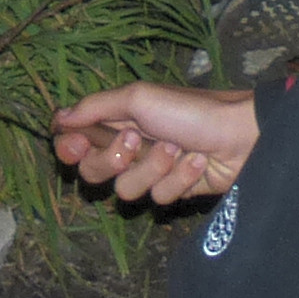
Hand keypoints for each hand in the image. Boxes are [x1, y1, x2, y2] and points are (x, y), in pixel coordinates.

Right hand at [54, 82, 260, 207]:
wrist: (241, 135)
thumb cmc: (190, 110)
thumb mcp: (139, 97)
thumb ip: (95, 107)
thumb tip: (57, 118)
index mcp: (116, 121)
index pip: (74, 142)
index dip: (70, 149)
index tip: (76, 145)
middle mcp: (128, 148)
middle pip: (92, 173)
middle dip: (113, 160)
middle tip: (136, 142)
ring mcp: (151, 172)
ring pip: (127, 190)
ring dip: (154, 169)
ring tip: (177, 150)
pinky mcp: (173, 191)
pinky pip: (159, 199)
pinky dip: (179, 180)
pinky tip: (197, 163)